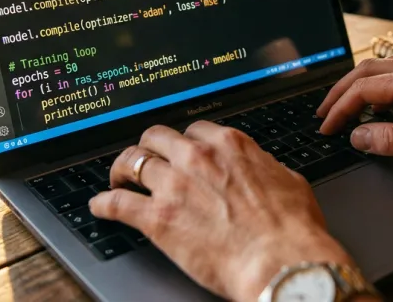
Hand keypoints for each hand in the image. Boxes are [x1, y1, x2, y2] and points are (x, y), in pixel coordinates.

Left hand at [89, 122, 352, 301]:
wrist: (281, 261)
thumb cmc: (293, 228)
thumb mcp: (287, 181)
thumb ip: (264, 167)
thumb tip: (262, 169)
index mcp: (230, 145)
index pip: (194, 130)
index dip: (185, 142)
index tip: (181, 151)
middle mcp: (197, 157)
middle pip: (157, 137)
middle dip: (150, 148)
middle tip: (147, 160)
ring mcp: (174, 185)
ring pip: (131, 161)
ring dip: (122, 170)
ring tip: (119, 179)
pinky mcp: (157, 218)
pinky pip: (117, 203)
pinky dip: (104, 204)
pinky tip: (100, 206)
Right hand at [317, 59, 392, 172]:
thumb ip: (392, 140)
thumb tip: (359, 136)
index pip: (363, 90)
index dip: (339, 111)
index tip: (326, 129)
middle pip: (367, 72)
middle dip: (340, 93)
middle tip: (323, 115)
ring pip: (384, 71)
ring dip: (359, 88)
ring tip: (344, 110)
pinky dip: (380, 89)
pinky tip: (380, 107)